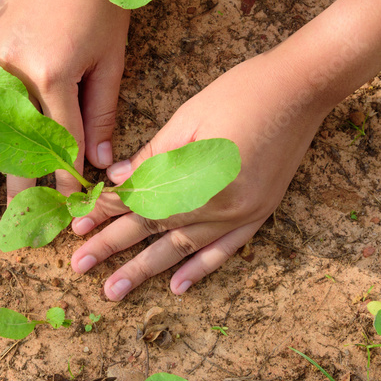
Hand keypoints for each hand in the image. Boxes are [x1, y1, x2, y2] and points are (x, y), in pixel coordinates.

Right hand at [0, 0, 129, 215]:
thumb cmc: (103, 5)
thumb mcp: (110, 61)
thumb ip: (101, 113)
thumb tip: (100, 164)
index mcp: (54, 75)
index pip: (60, 141)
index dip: (66, 178)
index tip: (69, 208)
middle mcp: (15, 70)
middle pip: (15, 143)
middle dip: (15, 189)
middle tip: (11, 228)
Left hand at [70, 49, 329, 300]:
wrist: (303, 88)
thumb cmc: (241, 92)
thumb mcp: (188, 119)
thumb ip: (153, 156)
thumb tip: (117, 181)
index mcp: (196, 178)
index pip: (140, 200)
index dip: (106, 211)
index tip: (77, 224)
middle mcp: (219, 205)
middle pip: (154, 229)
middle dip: (113, 247)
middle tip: (79, 267)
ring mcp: (242, 213)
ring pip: (184, 249)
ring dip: (146, 270)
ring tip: (114, 291)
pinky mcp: (259, 213)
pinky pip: (225, 250)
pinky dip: (199, 269)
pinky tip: (177, 287)